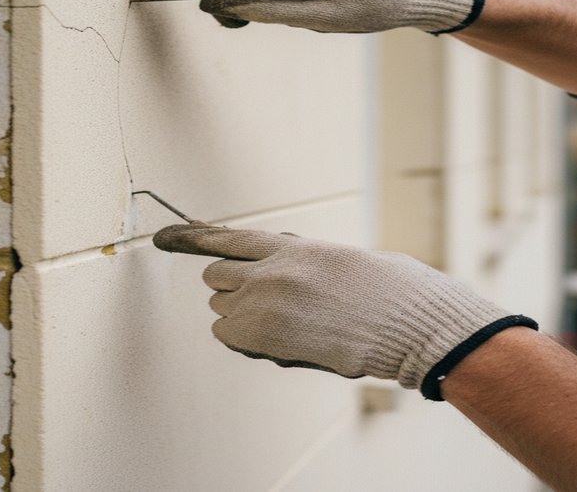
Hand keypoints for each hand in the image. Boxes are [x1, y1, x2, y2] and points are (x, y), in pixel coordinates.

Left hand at [153, 224, 535, 398]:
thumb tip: (275, 265)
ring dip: (242, 314)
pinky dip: (245, 340)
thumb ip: (302, 260)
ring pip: (221, 306)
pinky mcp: (267, 335)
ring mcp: (267, 301)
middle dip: (233, 288)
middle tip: (268, 301)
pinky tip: (283, 341)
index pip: (227, 237)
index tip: (163, 236)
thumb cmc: (393, 292)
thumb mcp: (343, 260)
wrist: (413, 324)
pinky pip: (228, 335)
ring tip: (292, 323)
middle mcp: (272, 268)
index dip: (191, 237)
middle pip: (216, 275)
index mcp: (294, 246)